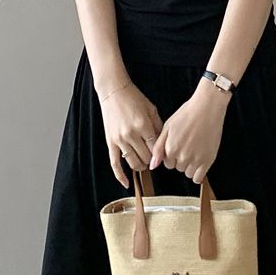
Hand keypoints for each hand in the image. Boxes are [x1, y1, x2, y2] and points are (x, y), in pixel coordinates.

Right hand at [99, 74, 162, 188]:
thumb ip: (159, 128)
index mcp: (143, 126)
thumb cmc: (134, 98)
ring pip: (133, 163)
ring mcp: (120, 139)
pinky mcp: (110, 142)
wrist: (114, 91)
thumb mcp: (151, 110)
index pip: (155, 149)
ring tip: (144, 162)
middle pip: (146, 158)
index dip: (160, 154)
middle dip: (151, 160)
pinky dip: (121, 176)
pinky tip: (127, 183)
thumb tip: (164, 146)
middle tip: (153, 157)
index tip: (162, 154)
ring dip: (141, 166)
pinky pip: (115, 163)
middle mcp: (131, 134)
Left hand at [149, 79, 226, 184]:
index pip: (168, 163)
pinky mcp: (207, 161)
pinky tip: (199, 162)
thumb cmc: (187, 114)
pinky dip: (198, 174)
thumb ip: (158, 148)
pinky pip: (198, 178)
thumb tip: (153, 165)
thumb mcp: (167, 127)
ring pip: (188, 173)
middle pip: (178, 168)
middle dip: (181, 159)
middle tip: (188, 145)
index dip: (173, 155)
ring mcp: (196, 160)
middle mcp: (182, 157)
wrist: (207, 108)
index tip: (179, 146)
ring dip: (190, 166)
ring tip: (195, 150)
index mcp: (171, 149)